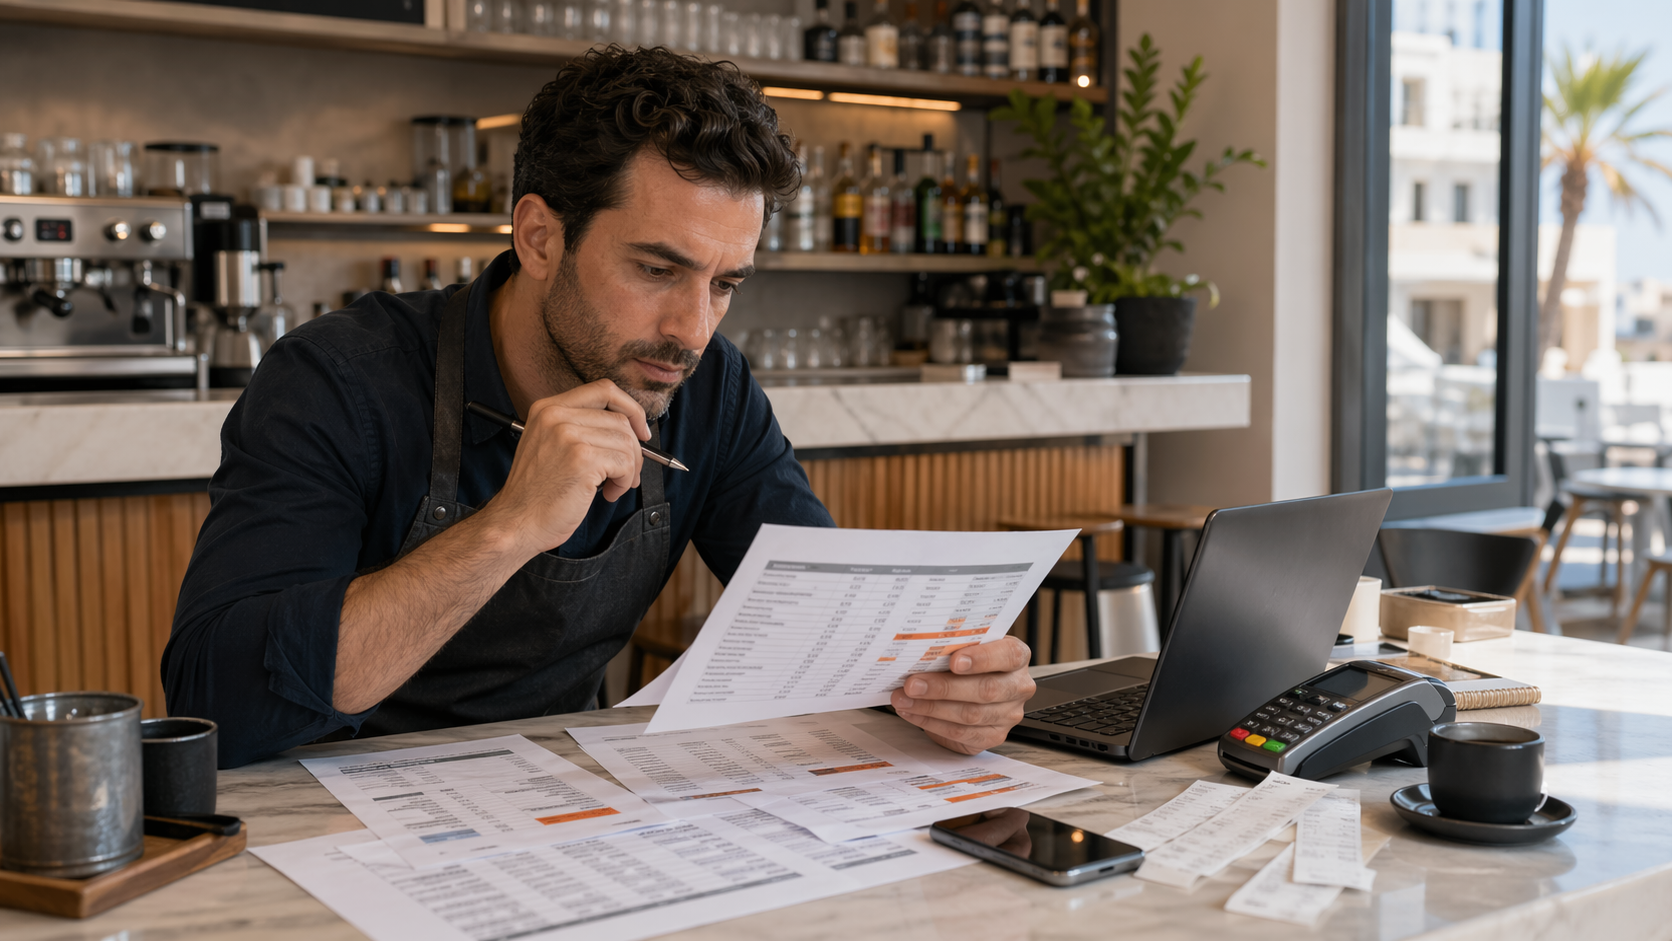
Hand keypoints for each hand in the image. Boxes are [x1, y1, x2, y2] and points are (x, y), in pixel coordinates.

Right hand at [484, 379, 648, 553]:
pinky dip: (624, 481)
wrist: (516, 522)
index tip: (639, 431)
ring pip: (626, 442)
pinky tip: (608, 493)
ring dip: (629, 469)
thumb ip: (580, 429)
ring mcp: (568, 435)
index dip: (630, 408)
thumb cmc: (536, 493)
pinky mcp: (582, 459)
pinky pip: (624, 463)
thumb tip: (629, 429)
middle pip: (620, 419)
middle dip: (633, 450)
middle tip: (626, 473)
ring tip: (613, 486)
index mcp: (548, 408)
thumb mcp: (550, 446)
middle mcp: (556, 416)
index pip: (603, 389)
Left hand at [891, 636, 1035, 754]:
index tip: (954, 661)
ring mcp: (1009, 714)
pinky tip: (913, 713)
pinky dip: (932, 723)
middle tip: (912, 684)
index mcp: (1016, 656)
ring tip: (904, 699)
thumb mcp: (965, 645)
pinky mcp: (993, 736)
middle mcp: (1018, 686)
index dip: (982, 659)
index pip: (1008, 656)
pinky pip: (962, 733)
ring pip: (971, 715)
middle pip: (986, 690)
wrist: (970, 684)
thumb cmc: (967, 660)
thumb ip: (954, 646)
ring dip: (931, 708)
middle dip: (944, 688)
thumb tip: (921, 650)